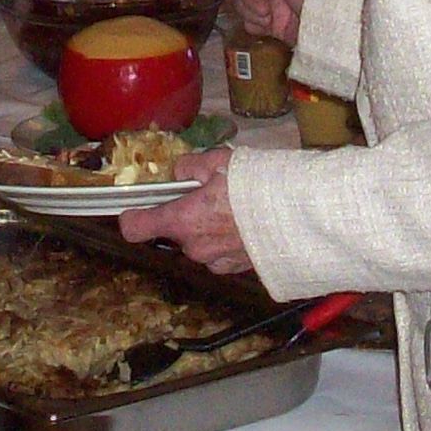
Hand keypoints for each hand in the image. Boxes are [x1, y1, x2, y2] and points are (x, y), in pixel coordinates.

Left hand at [120, 149, 253, 272]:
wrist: (296, 216)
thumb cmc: (255, 186)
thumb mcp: (219, 161)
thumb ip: (190, 166)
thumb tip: (180, 172)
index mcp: (182, 220)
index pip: (135, 228)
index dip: (133, 216)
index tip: (140, 206)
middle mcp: (193, 247)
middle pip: (174, 232)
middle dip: (185, 215)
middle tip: (209, 195)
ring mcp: (214, 262)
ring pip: (198, 243)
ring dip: (206, 229)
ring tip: (233, 209)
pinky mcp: (235, 269)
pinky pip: (218, 255)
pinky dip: (225, 242)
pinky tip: (244, 226)